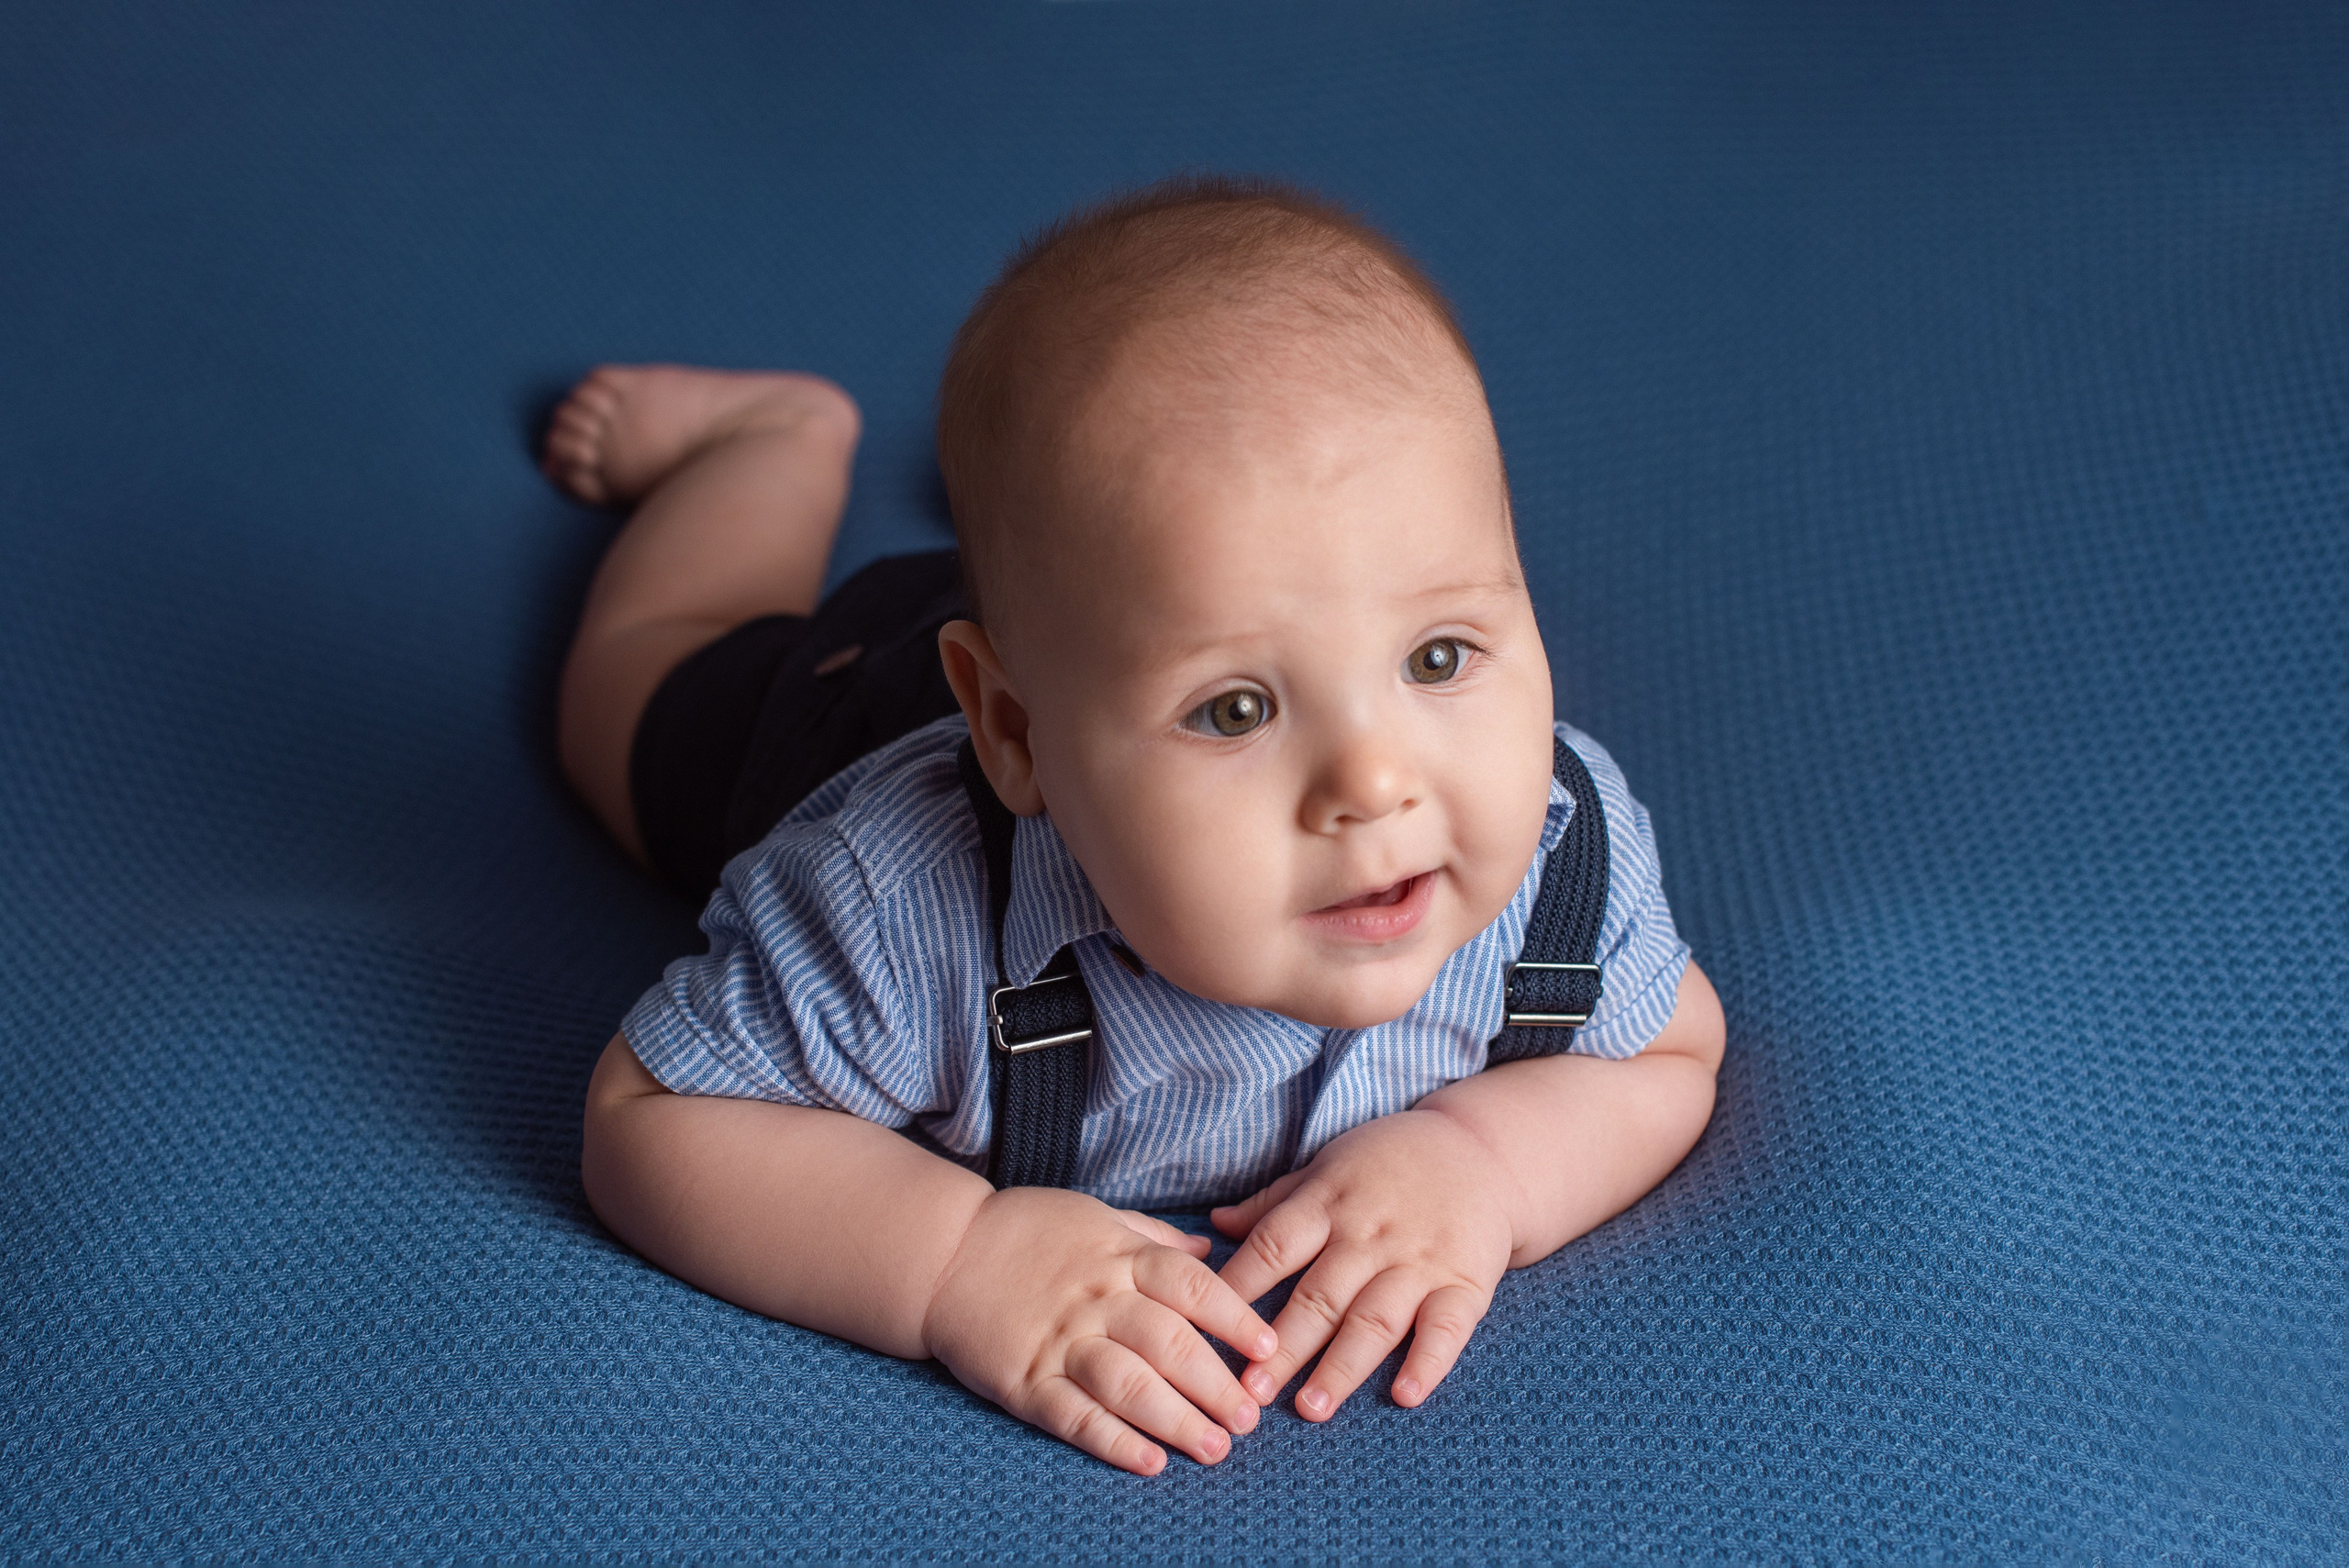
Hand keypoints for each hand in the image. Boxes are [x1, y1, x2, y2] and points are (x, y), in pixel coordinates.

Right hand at [921, 1186, 1277, 1474]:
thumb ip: (1154, 1239)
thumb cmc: (1027, 1232)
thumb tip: (1211, 1249)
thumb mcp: (1096, 1216)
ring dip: (1177, 1421)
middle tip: (1248, 1419)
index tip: (1268, 1349)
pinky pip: (1075, 1416)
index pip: (1192, 1287)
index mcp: (1119, 1257)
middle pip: (1169, 1344)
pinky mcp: (1025, 1381)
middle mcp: (1095, 1300)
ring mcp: (1059, 1342)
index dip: (1235, 1319)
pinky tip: (1150, 1462)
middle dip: (1215, 1386)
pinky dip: (1114, 1442)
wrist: (942, 1252)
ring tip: (1214, 1449)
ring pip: (1128, 1386)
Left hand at [1212, 1107, 1515, 1420]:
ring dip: (1341, 1367)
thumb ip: (1274, 1202)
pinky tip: (1405, 1395)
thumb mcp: (1328, 1167)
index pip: (1273, 1248)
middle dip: (1282, 1348)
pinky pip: (1447, 1328)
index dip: (1239, 1289)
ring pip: (1374, 1320)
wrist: (1479, 1151)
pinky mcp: (1464, 1283)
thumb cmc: (1389, 1162)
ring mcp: (1418, 1261)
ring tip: (1310, 1408)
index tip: (1205, 1330)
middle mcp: (1368, 1235)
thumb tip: (1214, 1227)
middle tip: (1249, 1393)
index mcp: (1327, 1204)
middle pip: (1318, 1297)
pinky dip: (1428, 1363)